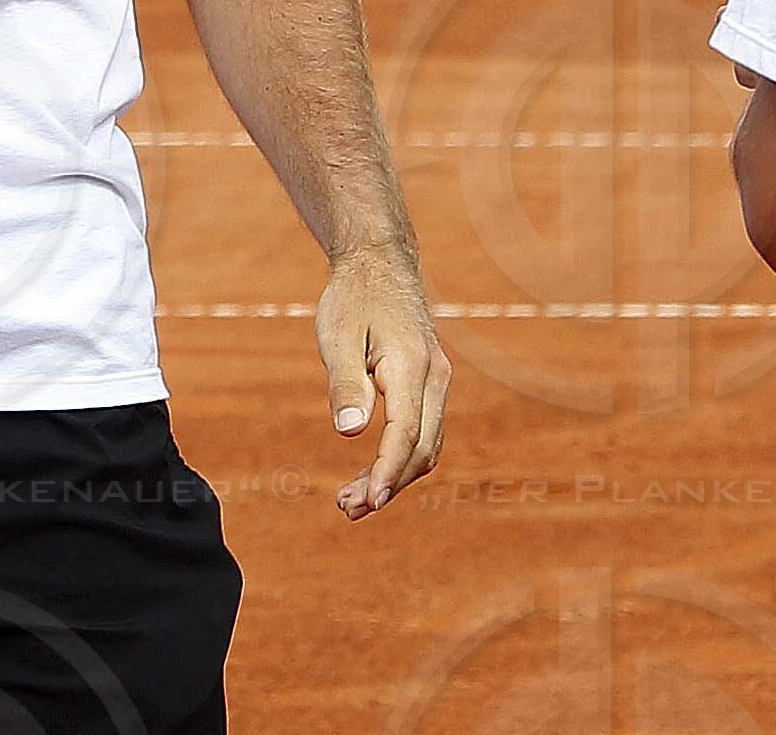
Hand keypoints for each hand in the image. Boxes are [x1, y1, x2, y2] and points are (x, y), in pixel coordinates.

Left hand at [312, 240, 446, 517]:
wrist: (380, 265)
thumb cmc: (354, 299)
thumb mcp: (338, 336)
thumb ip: (345, 384)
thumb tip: (351, 433)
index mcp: (411, 366)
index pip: (405, 433)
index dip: (387, 471)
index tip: (368, 501)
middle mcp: (435, 378)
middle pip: (421, 449)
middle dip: (387, 485)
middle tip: (345, 509)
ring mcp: (438, 383)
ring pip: (426, 447)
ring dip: (394, 478)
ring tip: (351, 501)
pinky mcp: (431, 386)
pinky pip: (424, 434)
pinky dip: (401, 460)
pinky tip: (371, 474)